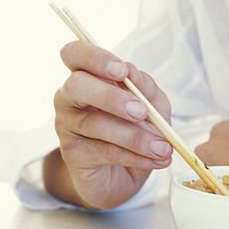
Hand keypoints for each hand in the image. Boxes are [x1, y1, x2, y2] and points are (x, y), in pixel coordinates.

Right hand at [44, 40, 172, 209]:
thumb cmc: (137, 130)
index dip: (95, 58)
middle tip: (141, 112)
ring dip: (133, 136)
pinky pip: (103, 151)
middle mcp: (70, 96)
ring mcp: (66, 125)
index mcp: (88, 74)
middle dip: (110, 97)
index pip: (75, 53)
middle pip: (76, 85)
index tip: (122, 71)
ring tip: (161, 147)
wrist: (125, 174)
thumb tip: (131, 72)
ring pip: (94, 123)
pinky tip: (154, 159)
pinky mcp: (72, 154)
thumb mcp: (153, 105)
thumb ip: (145, 88)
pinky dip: (133, 156)